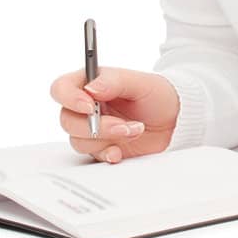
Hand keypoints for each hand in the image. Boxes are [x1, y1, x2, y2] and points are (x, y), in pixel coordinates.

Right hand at [49, 66, 179, 163]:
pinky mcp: (101, 148)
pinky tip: (121, 151)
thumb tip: (90, 88)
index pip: (61, 88)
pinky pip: (92, 156)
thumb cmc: (159, 95)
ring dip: (106, 138)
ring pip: (78, 139)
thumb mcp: (142, 82)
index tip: (89, 106)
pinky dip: (106, 154)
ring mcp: (92, 130)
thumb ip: (115, 81)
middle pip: (67, 119)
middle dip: (95, 125)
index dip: (68, 98)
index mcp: (91, 84)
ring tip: (135, 130)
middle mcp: (87, 107)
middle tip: (123, 125)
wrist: (176, 121)